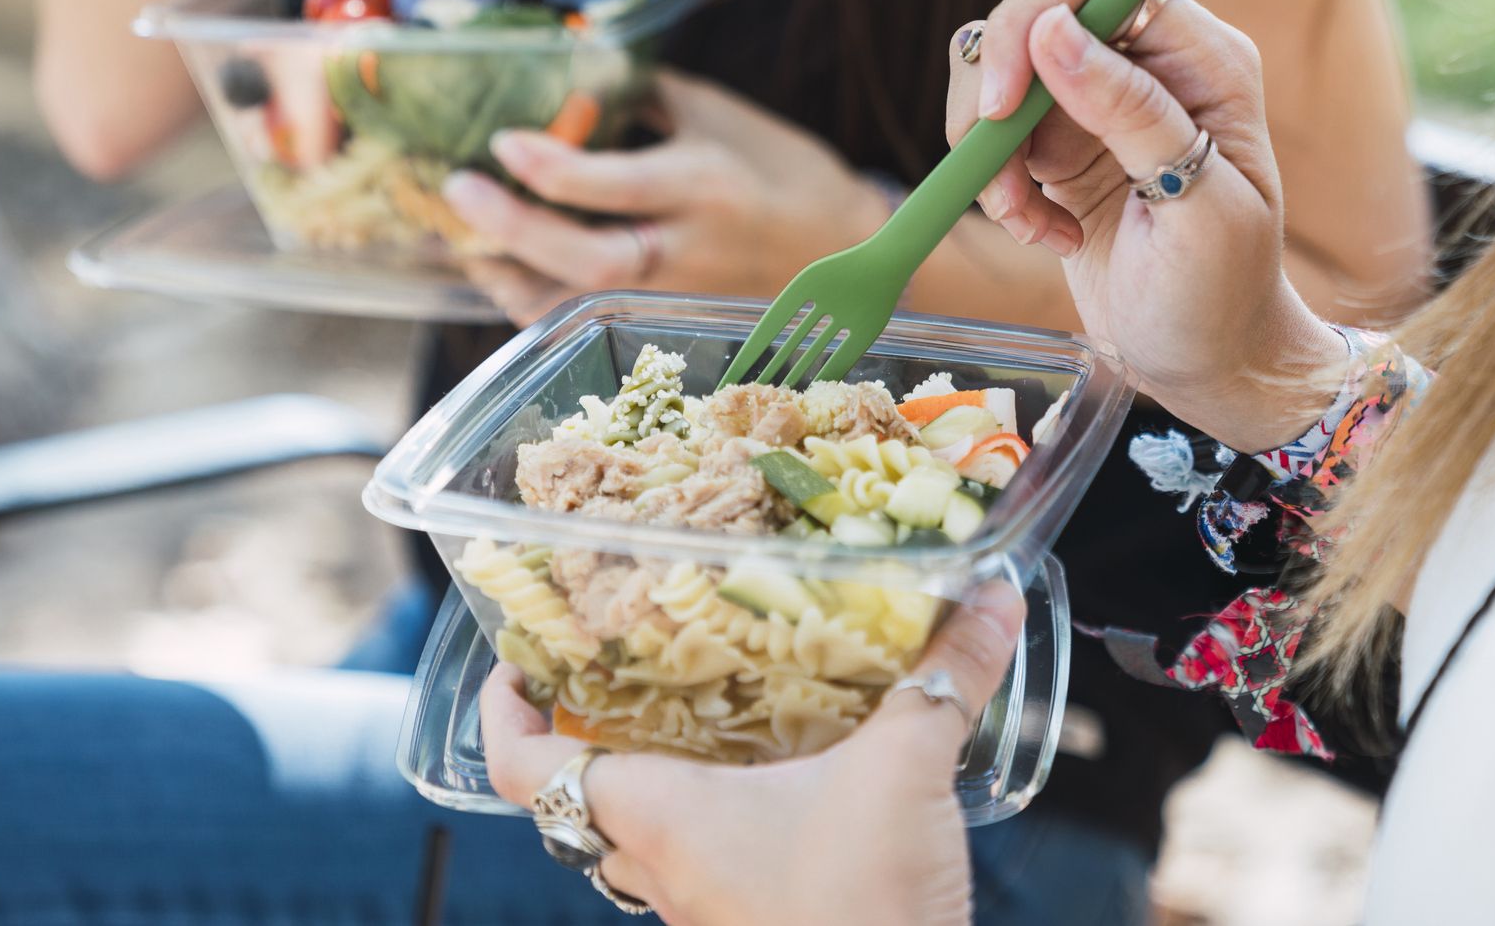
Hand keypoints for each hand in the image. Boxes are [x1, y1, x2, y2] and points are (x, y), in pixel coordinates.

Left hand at [442, 72, 886, 325]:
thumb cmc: (785, 172)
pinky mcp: (667, 330)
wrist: (852, 254)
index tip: (499, 141)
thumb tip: (565, 76)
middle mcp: (691, 254)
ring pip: (576, 308)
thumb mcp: (721, 115)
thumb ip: (645, 97)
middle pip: (587, 262)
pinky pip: (585, 327)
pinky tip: (505, 269)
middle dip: (512, 230)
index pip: (614, 186)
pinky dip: (535, 302)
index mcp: (707, 187)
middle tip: (457, 191)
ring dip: (507, 275)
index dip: (546, 168)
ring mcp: (677, 301)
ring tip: (464, 234)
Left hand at [481, 582, 1024, 925]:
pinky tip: (776, 785)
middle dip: (592, 731)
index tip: (516, 658)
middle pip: (580, 799)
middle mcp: (661, 867)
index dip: (502, 711)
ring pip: (641, 839)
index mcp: (659, 816)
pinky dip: (717, 821)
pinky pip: (701, 868)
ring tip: (702, 712)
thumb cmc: (866, 911)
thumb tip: (991, 599)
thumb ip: (949, 680)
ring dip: (656, 780)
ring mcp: (701, 910)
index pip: (523, 768)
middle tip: (626, 664)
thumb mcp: (906, 773)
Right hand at [946, 0, 1347, 450]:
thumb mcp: (1196, 207)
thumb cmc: (1223, 291)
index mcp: (1202, 57)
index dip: (1034, 19)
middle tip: (997, 179)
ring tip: (1030, 220)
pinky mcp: (1057, 144)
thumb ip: (1130, 112)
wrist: (1207, 360)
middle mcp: (1146, 62)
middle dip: (996, 99)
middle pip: (1031, 16)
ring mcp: (1096, 101)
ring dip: (988, 152)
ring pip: (997, 76)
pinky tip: (1042, 233)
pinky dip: (995, 185)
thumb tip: (1051, 29)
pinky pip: (991, 134)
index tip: (1003, 106)